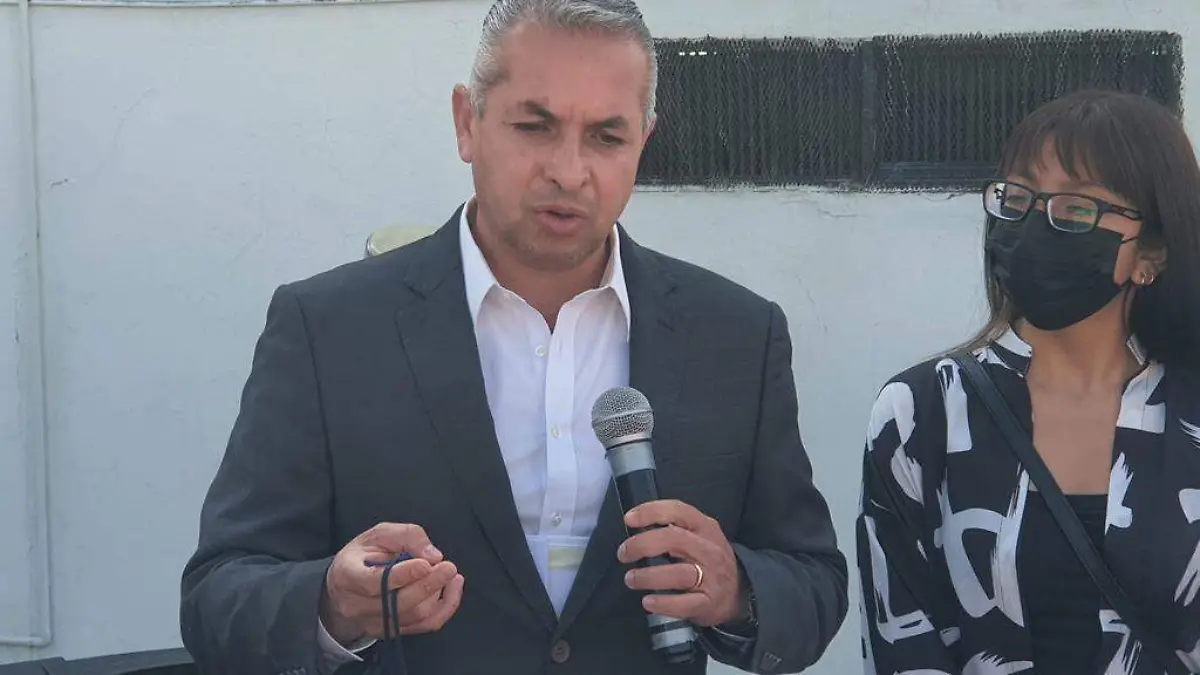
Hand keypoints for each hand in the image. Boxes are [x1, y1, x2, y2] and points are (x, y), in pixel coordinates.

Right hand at [320, 523, 464, 644]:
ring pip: (414, 616)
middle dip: (429, 585)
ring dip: (438, 594)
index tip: (426, 564)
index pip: (374, 583)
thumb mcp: (379, 534)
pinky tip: (453, 588)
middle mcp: (356, 605)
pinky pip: (424, 626)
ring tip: (449, 574)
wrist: (345, 587)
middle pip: (398, 603)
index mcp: (347, 575)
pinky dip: (445, 607)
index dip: (402, 575)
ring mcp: (372, 623)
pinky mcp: (391, 632)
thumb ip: (407, 536)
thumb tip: (433, 556)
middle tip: (449, 567)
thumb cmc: (363, 555)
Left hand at [617, 500, 744, 627]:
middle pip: (673, 540)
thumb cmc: (708, 559)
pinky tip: (648, 602)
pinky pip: (684, 604)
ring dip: (648, 577)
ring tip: (631, 579)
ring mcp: (711, 577)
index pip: (678, 511)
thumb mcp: (699, 535)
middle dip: (642, 545)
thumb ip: (674, 528)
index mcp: (705, 527)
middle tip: (624, 554)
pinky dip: (663, 604)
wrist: (741, 591)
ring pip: (678, 574)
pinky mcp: (708, 603)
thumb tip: (636, 526)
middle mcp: (709, 549)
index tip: (629, 519)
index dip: (651, 511)